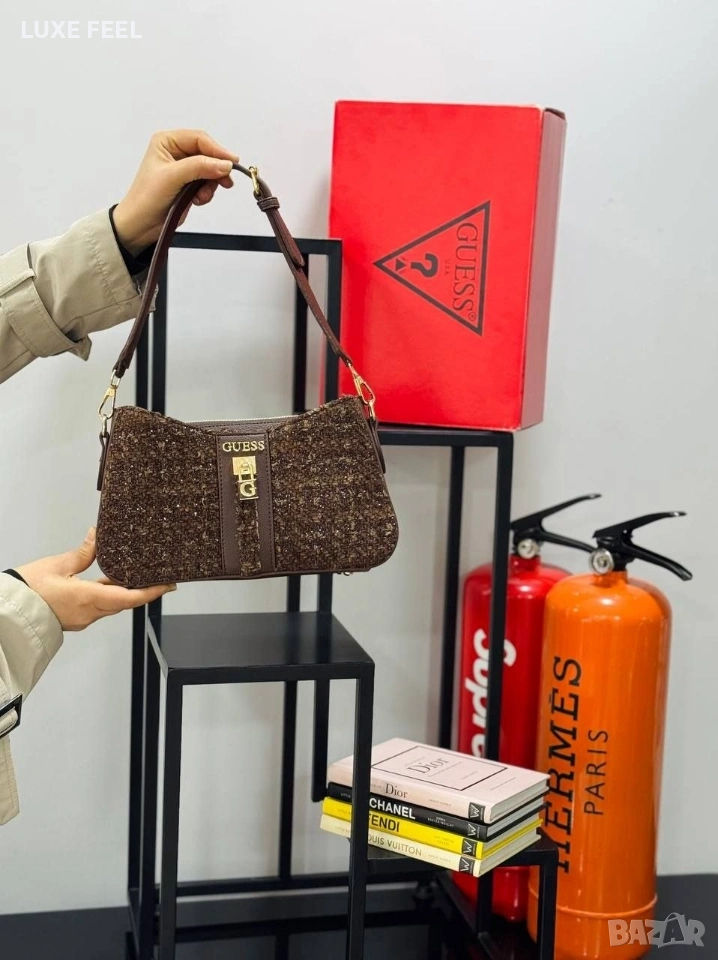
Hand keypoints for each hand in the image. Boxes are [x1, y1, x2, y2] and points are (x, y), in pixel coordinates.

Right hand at [16, 528, 174, 631]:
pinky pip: (99, 607)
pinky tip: (108, 582)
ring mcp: (83, 619)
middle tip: (155, 576)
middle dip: (140, 590)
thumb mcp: (56, 565)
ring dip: (123, 592)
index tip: (167, 585)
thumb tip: (96, 536)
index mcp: (88, 599)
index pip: (129, 598)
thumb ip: (82, 553)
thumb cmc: (27, 591)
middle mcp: (89, 613)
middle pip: (124, 602)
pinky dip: (108, 595)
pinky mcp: (75, 619)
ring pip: (111, 605)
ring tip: (134, 574)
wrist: (7, 615)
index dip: (151, 592)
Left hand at [112, 129, 239, 254]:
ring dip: (211, 183)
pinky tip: (198, 200)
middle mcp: (176, 152)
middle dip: (216, 169)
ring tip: (202, 196)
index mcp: (167, 141)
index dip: (217, 150)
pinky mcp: (189, 184)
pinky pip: (208, 183)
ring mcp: (184, 169)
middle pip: (208, 153)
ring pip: (210, 169)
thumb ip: (199, 167)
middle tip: (225, 181)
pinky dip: (207, 192)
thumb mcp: (172, 177)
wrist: (141, 225)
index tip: (232, 162)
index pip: (199, 139)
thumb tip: (224, 164)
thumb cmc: (145, 198)